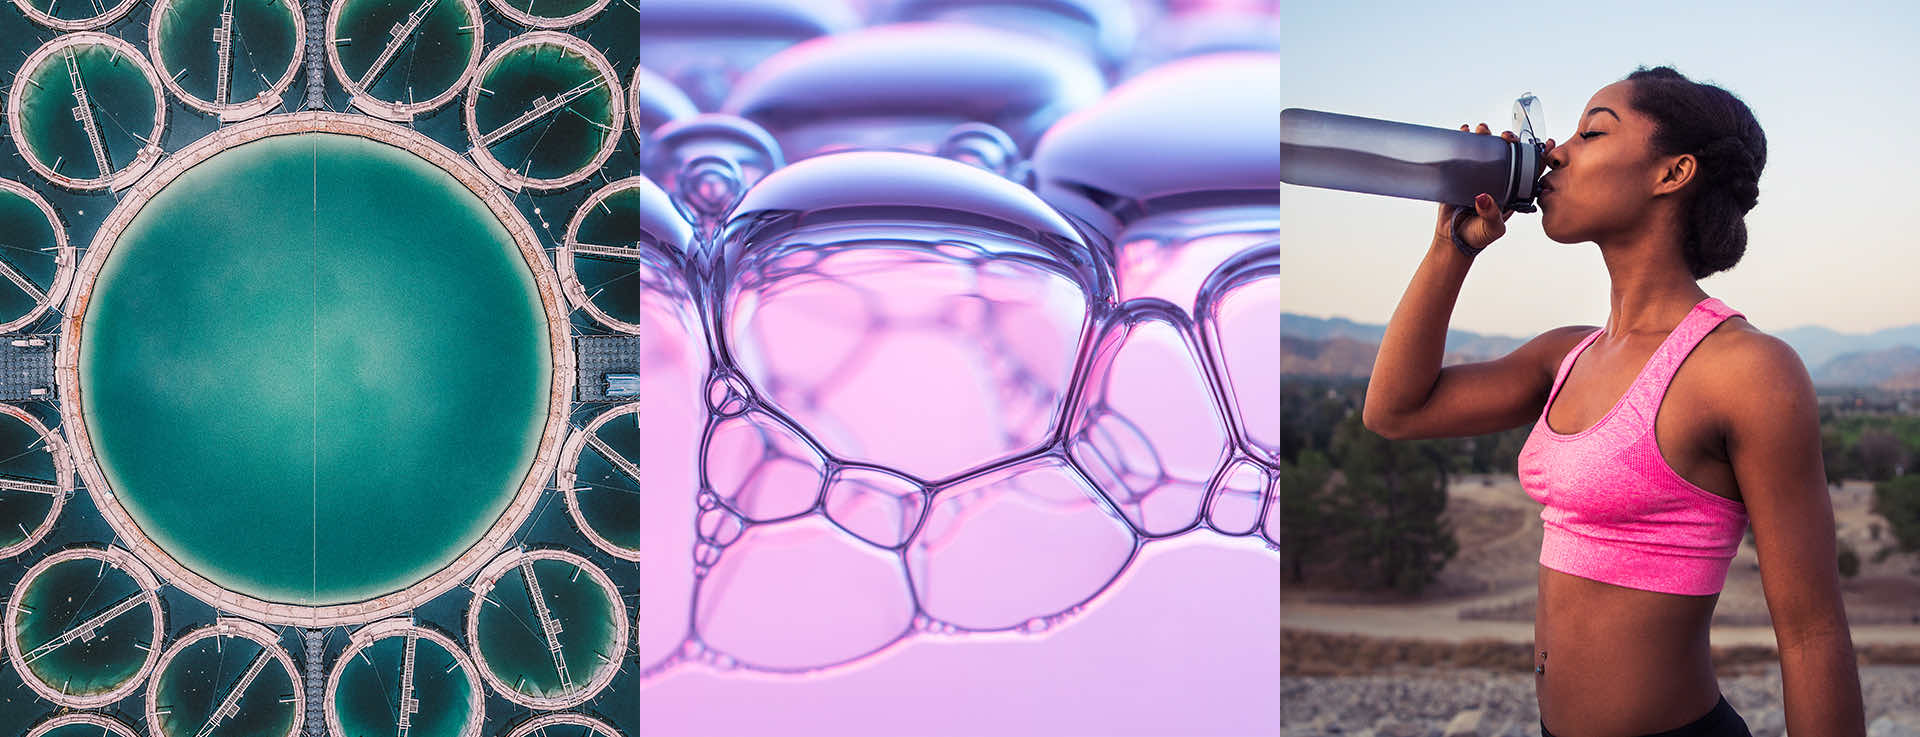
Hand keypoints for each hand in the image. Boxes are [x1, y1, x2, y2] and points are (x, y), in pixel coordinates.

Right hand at [1433, 123, 1555, 253]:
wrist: (1453, 240)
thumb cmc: (1477, 236)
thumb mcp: (1492, 229)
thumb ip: (1491, 215)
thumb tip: (1483, 197)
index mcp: (1511, 192)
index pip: (1530, 171)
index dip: (1539, 156)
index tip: (1547, 142)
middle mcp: (1497, 180)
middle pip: (1506, 154)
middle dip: (1508, 140)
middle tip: (1505, 136)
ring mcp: (1479, 176)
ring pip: (1486, 150)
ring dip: (1486, 136)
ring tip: (1482, 129)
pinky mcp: (1461, 175)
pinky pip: (1464, 154)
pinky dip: (1463, 140)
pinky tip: (1464, 131)